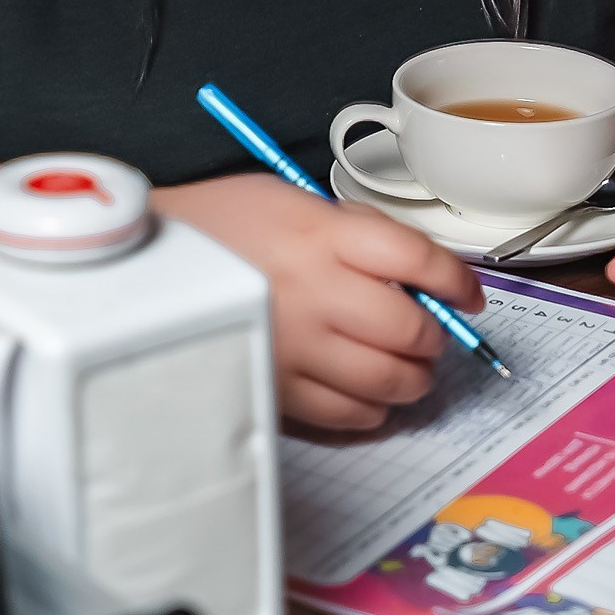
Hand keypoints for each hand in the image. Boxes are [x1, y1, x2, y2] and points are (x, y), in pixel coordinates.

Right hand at [156, 172, 483, 430]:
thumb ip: (356, 232)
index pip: (419, 261)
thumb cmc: (217, 227)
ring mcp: (294, 348)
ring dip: (411, 378)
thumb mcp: (288, 199)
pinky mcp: (275, 390)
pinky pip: (348, 415)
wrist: (145, 267)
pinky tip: (365, 390)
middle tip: (430, 332)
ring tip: (404, 365)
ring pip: (388, 381)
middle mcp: (312, 292)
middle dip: (435, 336)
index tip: (468, 295)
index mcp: (319, 234)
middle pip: (411, 329)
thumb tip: (418, 275)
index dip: (458, 282)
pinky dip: (371, 408)